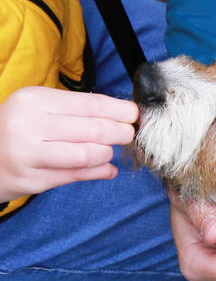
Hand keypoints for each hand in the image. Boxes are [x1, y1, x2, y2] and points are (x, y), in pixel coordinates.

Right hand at [0, 86, 137, 200]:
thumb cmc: (16, 128)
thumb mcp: (37, 108)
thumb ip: (74, 111)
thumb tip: (120, 115)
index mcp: (34, 100)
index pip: (88, 104)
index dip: (118, 110)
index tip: (134, 114)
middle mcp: (30, 125)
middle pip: (93, 130)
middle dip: (118, 132)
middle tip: (129, 134)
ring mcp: (30, 154)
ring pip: (87, 155)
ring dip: (106, 154)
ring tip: (109, 151)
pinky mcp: (33, 179)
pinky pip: (76, 176)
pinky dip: (98, 172)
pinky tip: (108, 169)